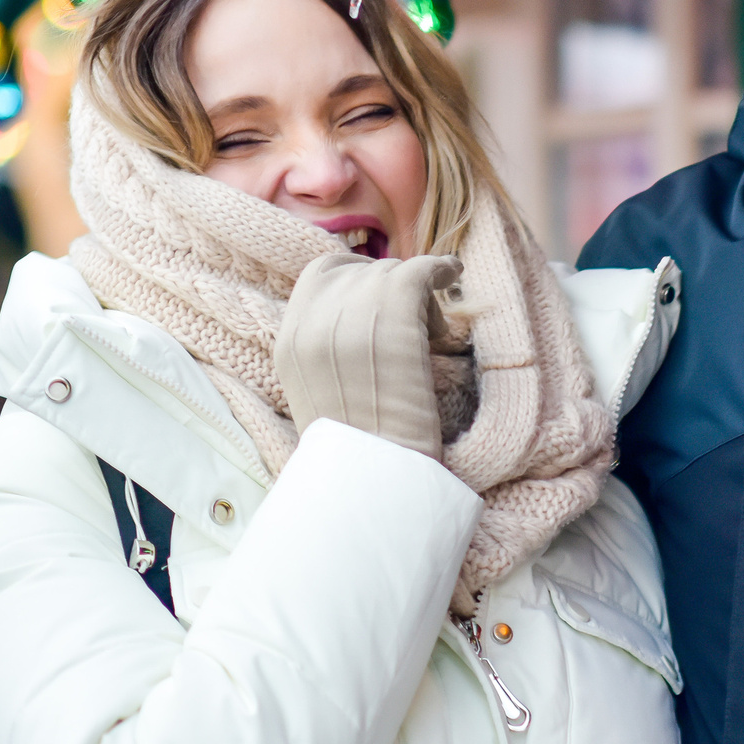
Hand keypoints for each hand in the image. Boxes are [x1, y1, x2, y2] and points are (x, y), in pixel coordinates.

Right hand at [274, 251, 460, 460]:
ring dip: (418, 297)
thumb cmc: (360, 451)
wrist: (375, 475)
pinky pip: (420, 269)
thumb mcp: (321, 396)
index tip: (381, 296)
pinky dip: (441, 268)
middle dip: (390, 292)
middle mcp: (314, 321)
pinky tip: (454, 273)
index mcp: (289, 341)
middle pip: (361, 273)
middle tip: (416, 325)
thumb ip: (328, 354)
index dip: (357, 277)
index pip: (320, 275)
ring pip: (393, 274)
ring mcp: (351, 314)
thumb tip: (363, 320)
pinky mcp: (392, 312)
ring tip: (433, 335)